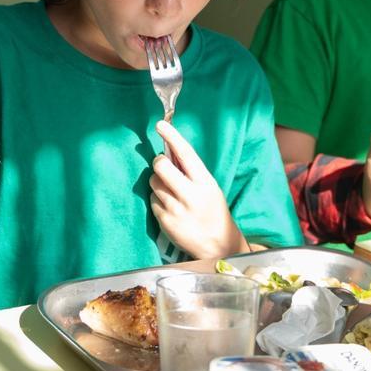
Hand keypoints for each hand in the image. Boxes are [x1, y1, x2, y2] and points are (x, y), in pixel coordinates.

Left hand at [149, 120, 247, 259]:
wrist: (218, 245)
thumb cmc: (213, 211)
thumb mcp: (210, 188)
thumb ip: (192, 172)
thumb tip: (170, 151)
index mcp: (205, 182)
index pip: (185, 154)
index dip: (171, 137)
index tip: (160, 125)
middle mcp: (190, 195)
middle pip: (161, 166)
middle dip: (159, 163)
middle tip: (163, 167)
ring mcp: (176, 209)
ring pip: (153, 182)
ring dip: (158, 183)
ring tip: (172, 193)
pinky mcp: (165, 221)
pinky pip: (152, 200)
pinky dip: (158, 200)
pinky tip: (171, 208)